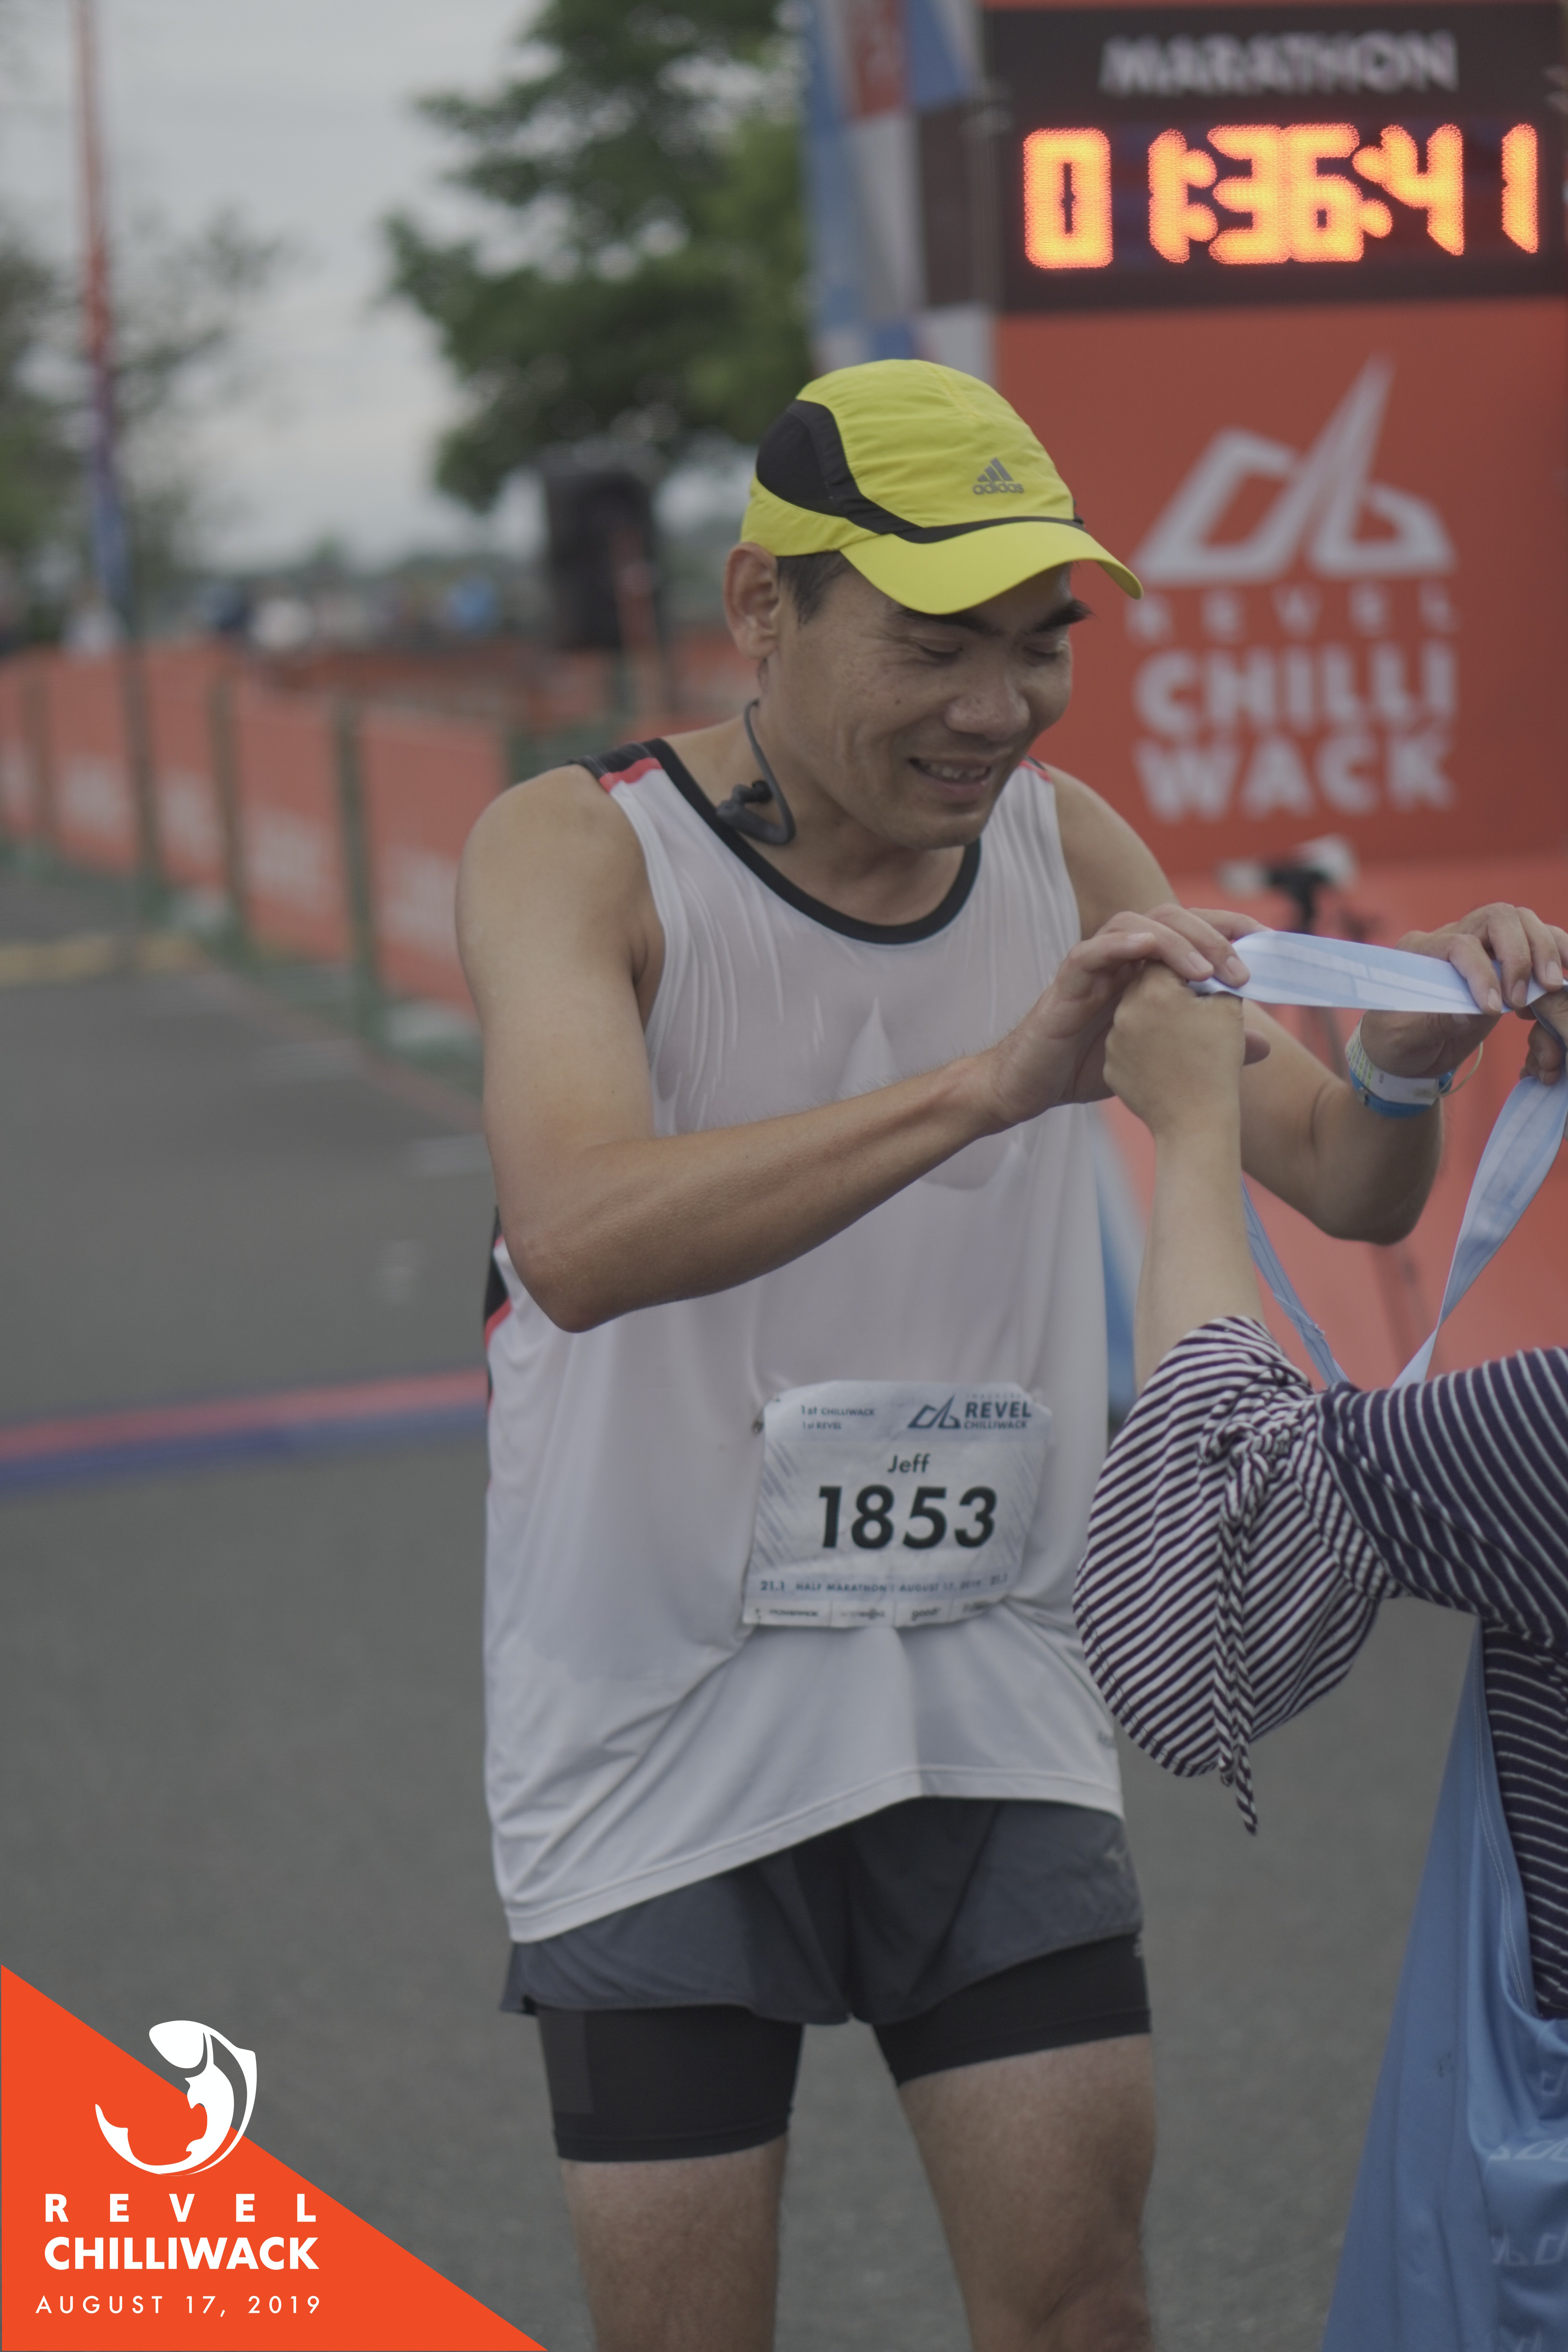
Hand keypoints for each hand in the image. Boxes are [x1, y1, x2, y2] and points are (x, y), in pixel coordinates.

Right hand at [981, 903, 1255, 1122]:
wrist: (1033, 1086)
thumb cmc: (1088, 1065)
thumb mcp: (1159, 1055)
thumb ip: (1209, 1044)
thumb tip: (1266, 1044)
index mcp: (1145, 966)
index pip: (1191, 929)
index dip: (1228, 926)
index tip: (1266, 940)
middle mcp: (1121, 956)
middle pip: (1169, 917)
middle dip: (1210, 935)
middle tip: (1241, 970)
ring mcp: (1092, 965)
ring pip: (1134, 924)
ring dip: (1175, 940)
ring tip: (1204, 970)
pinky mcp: (1065, 982)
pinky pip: (1089, 951)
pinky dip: (1118, 943)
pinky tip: (1145, 948)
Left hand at [1104, 964, 1255, 1137]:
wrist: (1195, 1123)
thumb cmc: (1217, 1065)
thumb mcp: (1227, 1010)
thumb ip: (1215, 978)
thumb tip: (1210, 964)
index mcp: (1154, 990)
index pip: (1167, 956)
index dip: (1189, 964)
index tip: (1206, 978)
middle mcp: (1126, 1011)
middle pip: (1147, 982)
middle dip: (1171, 989)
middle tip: (1196, 1007)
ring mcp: (1115, 1041)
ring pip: (1137, 1013)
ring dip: (1158, 1017)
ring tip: (1184, 1039)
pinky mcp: (1112, 1066)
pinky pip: (1130, 1045)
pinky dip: (1148, 1047)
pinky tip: (1169, 1061)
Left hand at [1359, 903, 1567, 1078]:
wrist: (1405, 1051)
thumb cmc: (1396, 1042)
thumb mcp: (1403, 1038)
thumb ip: (1433, 1021)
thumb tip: (1470, 1009)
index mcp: (1419, 952)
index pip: (1459, 945)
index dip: (1481, 973)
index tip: (1493, 1009)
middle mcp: (1451, 938)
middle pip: (1496, 918)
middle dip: (1520, 952)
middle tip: (1530, 994)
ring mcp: (1480, 945)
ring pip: (1520, 922)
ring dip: (1544, 948)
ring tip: (1552, 985)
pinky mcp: (1502, 960)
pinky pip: (1535, 939)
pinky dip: (1555, 950)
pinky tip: (1563, 974)